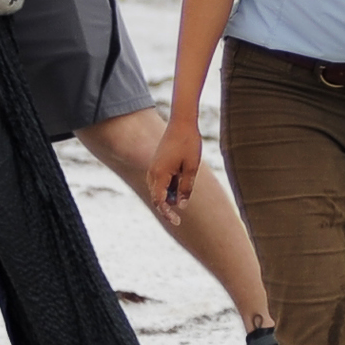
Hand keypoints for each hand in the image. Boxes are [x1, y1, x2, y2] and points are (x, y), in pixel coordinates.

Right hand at [147, 112, 205, 227]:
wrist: (182, 122)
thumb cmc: (188, 144)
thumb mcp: (191, 168)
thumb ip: (185, 188)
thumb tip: (181, 206)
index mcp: (159, 175)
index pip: (159, 202)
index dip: (167, 214)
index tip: (177, 222)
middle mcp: (152, 172)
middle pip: (158, 197)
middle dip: (171, 202)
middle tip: (186, 197)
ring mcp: (153, 167)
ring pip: (159, 189)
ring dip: (171, 192)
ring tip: (186, 176)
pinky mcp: (157, 163)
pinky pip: (161, 181)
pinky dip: (170, 184)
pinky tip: (182, 173)